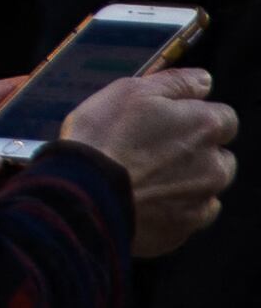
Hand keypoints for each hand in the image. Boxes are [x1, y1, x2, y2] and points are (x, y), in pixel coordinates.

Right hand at [61, 68, 237, 257]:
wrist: (84, 193)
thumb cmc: (104, 137)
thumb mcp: (130, 90)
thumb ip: (176, 82)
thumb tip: (204, 80)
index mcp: (205, 126)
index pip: (224, 117)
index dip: (195, 116)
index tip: (169, 120)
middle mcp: (215, 165)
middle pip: (220, 155)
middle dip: (197, 151)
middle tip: (154, 149)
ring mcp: (202, 199)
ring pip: (207, 185)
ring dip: (187, 180)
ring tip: (147, 176)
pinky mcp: (185, 227)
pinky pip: (191, 214)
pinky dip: (176, 207)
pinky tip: (147, 198)